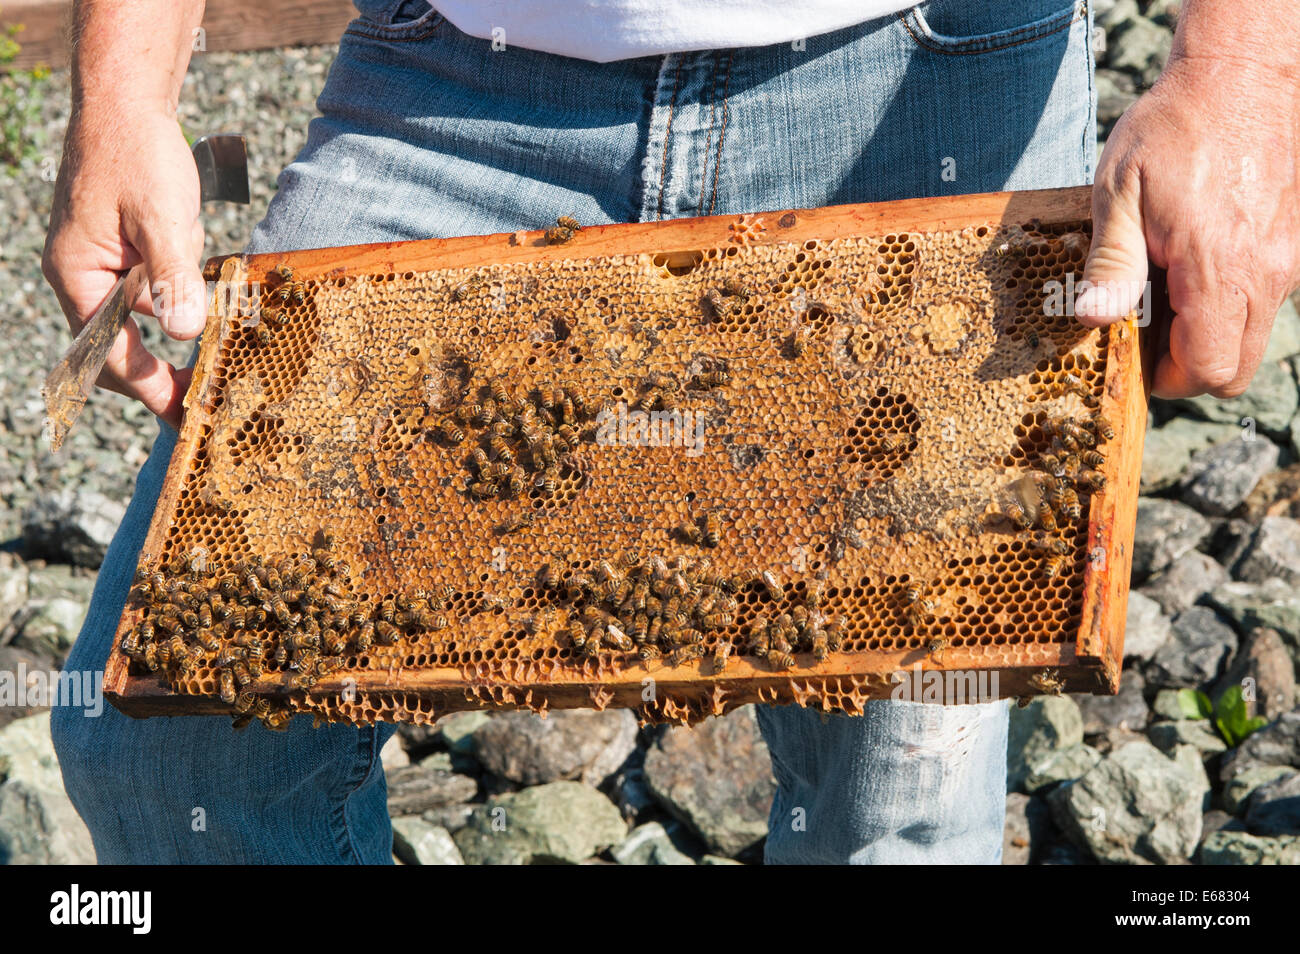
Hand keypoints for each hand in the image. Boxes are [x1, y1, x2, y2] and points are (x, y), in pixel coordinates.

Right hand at [42, 108, 205, 428]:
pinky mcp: (126, 254)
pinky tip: (206, 283)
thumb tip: (184, 332)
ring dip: (178, 328)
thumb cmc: (137, 154)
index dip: (151, 390)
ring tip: (213, 332)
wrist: (126, 104)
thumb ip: (173, 276)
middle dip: (161, 376)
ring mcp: (103, 267)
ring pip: (144, 319)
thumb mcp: (162, 217)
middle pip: (120, 349)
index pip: (112, 354)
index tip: (185, 418)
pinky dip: (181, 296)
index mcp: (78, 276)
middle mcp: (83, 278)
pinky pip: (154, 291)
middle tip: (207, 404)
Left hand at [1074, 54, 1299, 398]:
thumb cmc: (1173, 129)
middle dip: (1188, 366)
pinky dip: (1230, 303)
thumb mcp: (1119, 192)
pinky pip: (1265, 301)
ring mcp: (1286, 260)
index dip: (1166, 377)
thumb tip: (1092, 318)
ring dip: (1210, 334)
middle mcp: (1264, 271)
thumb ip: (1110, 261)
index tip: (1134, 355)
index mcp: (1218, 267)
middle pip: (1235, 369)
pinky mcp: (1292, 244)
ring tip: (1166, 293)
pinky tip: (1192, 268)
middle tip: (1147, 333)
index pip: (1207, 368)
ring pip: (1254, 337)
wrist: (1239, 75)